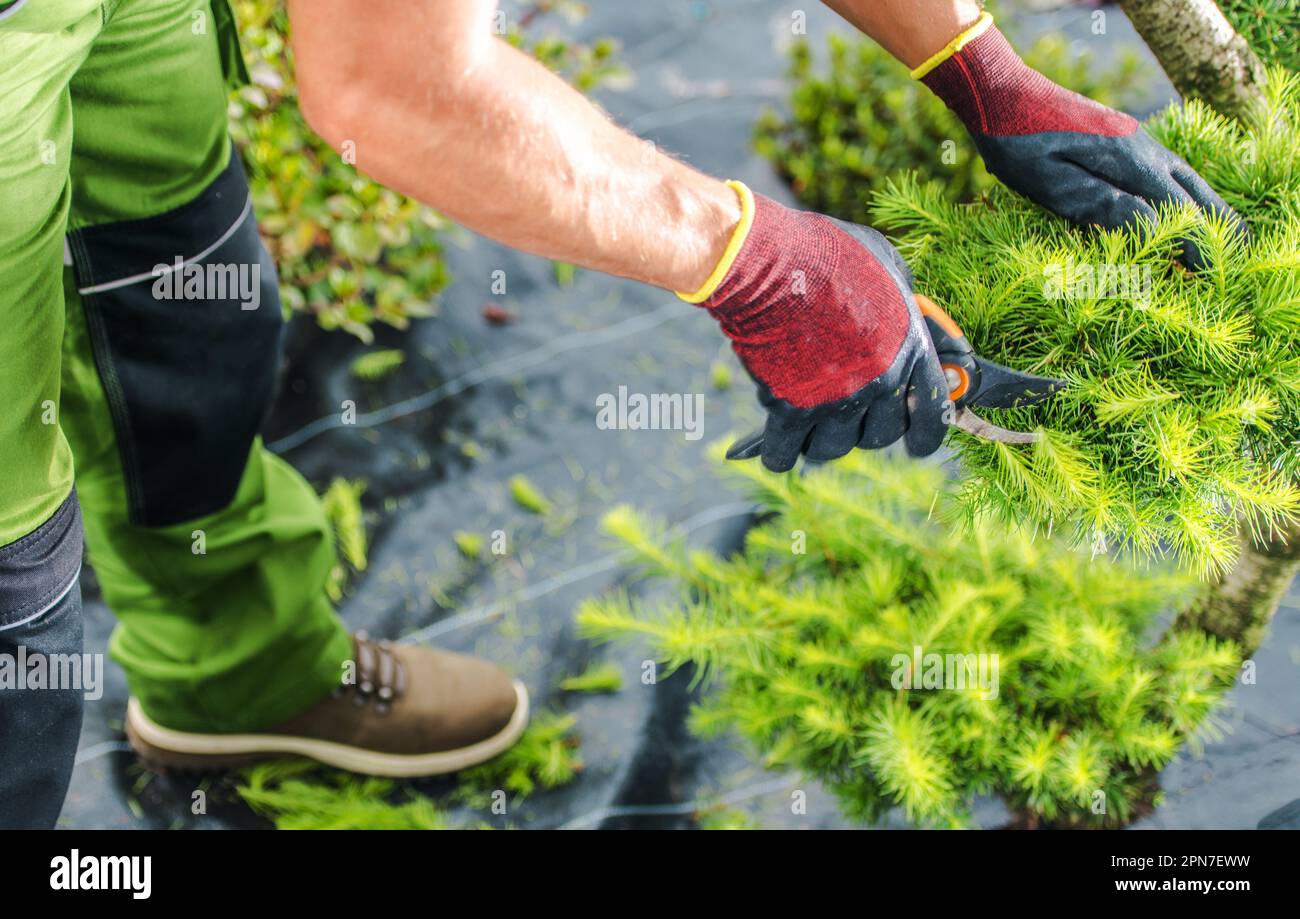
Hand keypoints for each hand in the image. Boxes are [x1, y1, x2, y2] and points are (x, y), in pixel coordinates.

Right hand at [680, 184, 948, 471]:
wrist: (771, 264)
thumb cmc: (828, 254)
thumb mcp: (885, 265)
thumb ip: (900, 299)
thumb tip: (905, 312)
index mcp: (911, 349)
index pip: (933, 415)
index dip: (925, 436)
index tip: (917, 445)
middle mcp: (881, 383)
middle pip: (879, 436)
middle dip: (865, 429)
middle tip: (848, 414)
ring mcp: (837, 400)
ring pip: (834, 447)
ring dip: (823, 439)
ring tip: (811, 421)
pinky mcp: (792, 409)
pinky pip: (787, 451)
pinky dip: (781, 455)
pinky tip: (776, 454)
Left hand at [920, 15, 1245, 269]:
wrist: (1003, 94)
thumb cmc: (1018, 143)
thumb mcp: (1049, 182)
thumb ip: (1098, 204)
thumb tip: (1150, 227)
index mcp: (1129, 161)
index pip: (1177, 209)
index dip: (1196, 243)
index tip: (1208, 275)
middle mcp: (1145, 149)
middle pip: (1195, 192)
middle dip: (1213, 228)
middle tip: (1224, 265)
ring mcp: (1138, 141)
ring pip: (1187, 178)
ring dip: (1205, 210)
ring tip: (1219, 242)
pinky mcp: (1126, 140)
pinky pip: (1170, 170)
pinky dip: (1186, 193)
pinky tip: (1184, 209)